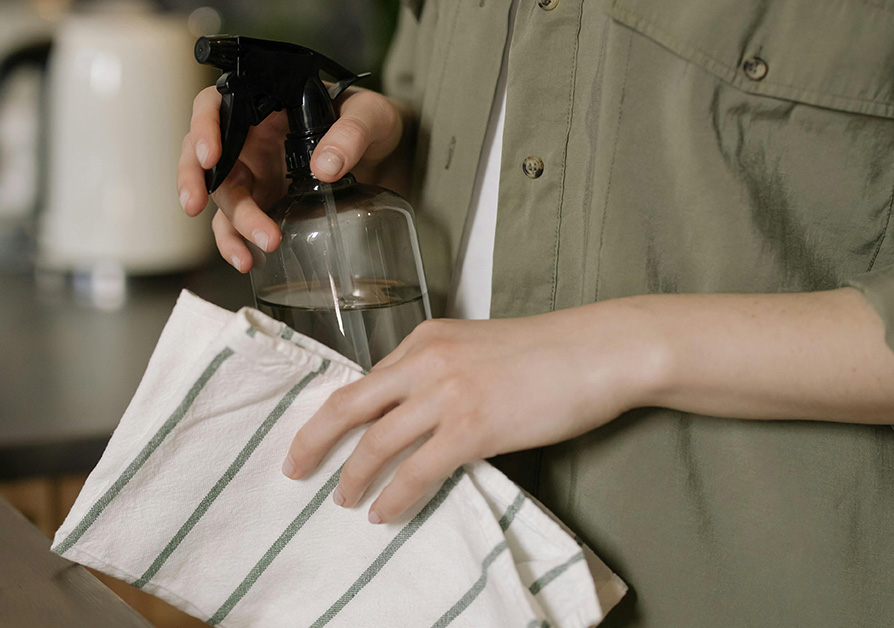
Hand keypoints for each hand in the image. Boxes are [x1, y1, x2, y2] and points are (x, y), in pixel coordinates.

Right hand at [176, 86, 405, 272]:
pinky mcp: (265, 203)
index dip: (204, 126)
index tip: (211, 155)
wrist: (389, 153)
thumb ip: (352, 133)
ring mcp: (256, 173)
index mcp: (265, 104)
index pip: (217, 105)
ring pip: (222, 196)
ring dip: (230, 225)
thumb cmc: (373, 122)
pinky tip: (248, 261)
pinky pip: (237, 224)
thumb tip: (325, 166)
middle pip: (205, 155)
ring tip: (250, 253)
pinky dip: (237, 244)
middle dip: (194, 181)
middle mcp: (251, 137)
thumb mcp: (371, 116)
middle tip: (195, 205)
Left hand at [281, 303, 665, 523]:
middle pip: (349, 405)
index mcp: (426, 337)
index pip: (366, 380)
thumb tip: (413, 411)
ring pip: (376, 443)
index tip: (317, 436)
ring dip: (351, 476)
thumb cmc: (547, 352)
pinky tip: (382, 513)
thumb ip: (440, 370)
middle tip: (295, 468)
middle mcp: (426, 361)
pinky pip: (416, 472)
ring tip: (342, 500)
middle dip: (313, 440)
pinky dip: (392, 496)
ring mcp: (446, 395)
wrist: (598, 351)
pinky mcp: (472, 428)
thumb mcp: (478, 346)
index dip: (336, 414)